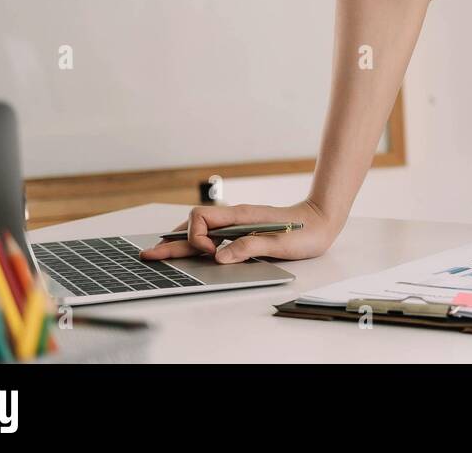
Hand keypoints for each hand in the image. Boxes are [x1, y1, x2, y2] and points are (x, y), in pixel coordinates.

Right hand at [138, 200, 338, 263]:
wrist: (322, 220)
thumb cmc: (305, 231)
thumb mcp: (281, 243)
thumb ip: (250, 246)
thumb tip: (220, 256)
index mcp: (240, 216)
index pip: (202, 218)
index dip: (197, 237)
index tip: (209, 253)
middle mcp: (235, 217)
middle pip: (195, 225)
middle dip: (172, 241)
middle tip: (150, 254)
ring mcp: (238, 224)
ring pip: (202, 229)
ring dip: (181, 241)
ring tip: (161, 252)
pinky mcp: (243, 231)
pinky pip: (213, 234)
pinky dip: (196, 241)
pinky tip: (190, 249)